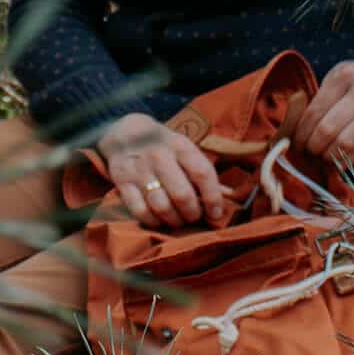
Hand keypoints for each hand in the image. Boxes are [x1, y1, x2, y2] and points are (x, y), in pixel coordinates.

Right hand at [97, 112, 226, 228]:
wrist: (125, 133)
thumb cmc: (164, 146)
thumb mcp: (185, 149)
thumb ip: (203, 172)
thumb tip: (230, 197)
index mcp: (181, 146)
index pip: (203, 173)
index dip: (213, 198)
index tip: (215, 213)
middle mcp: (160, 156)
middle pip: (182, 195)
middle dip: (193, 213)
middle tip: (194, 217)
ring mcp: (140, 170)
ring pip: (161, 206)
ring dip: (174, 220)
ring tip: (178, 220)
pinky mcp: (123, 182)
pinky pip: (140, 211)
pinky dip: (153, 221)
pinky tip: (158, 219)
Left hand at [292, 58, 353, 163]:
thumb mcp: (337, 77)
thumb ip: (319, 98)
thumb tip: (294, 130)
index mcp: (343, 76)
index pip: (314, 111)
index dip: (301, 132)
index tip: (295, 143)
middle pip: (328, 129)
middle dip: (313, 146)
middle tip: (307, 152)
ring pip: (345, 142)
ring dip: (329, 155)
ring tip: (321, 157)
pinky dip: (346, 160)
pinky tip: (337, 162)